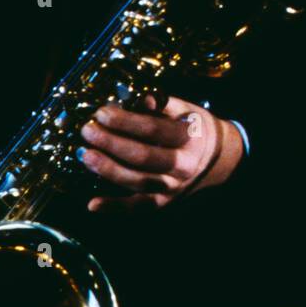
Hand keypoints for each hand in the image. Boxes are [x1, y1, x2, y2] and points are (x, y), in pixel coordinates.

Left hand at [78, 95, 244, 212]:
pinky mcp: (163, 202)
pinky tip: (92, 204)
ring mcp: (173, 186)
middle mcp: (183, 164)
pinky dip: (114, 207)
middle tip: (87, 131)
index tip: (101, 113)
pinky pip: (137, 207)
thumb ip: (163, 104)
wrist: (219, 160)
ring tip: (86, 155)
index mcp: (189, 138)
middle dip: (111, 143)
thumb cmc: (195, 129)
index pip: (153, 129)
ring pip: (137, 181)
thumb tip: (140, 99)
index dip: (125, 121)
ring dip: (108, 170)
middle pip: (142, 156)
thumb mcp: (186, 111)